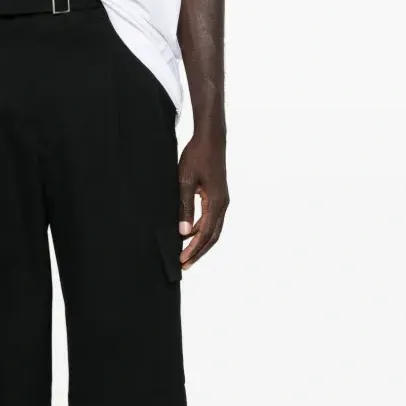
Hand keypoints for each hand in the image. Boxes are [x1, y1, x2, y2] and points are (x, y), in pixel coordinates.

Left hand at [177, 132, 228, 269]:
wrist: (210, 139)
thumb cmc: (196, 157)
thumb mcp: (185, 181)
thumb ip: (184, 207)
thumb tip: (184, 232)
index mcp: (216, 202)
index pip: (205, 233)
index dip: (193, 249)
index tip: (182, 260)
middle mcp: (223, 204)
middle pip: (212, 236)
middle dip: (198, 252)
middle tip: (184, 265)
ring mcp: (222, 201)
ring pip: (213, 229)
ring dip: (200, 243)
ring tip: (186, 254)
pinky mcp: (218, 196)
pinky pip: (211, 219)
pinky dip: (201, 230)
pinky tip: (189, 234)